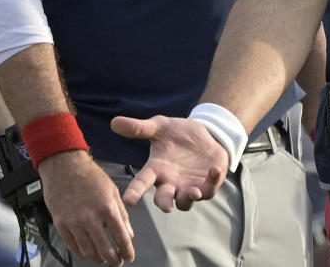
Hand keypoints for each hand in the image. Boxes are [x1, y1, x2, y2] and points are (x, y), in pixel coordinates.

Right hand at [37, 151, 133, 265]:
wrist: (64, 168)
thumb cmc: (90, 177)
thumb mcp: (113, 191)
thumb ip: (122, 214)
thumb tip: (128, 234)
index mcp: (107, 208)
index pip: (121, 237)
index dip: (127, 251)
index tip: (130, 257)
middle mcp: (91, 218)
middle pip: (104, 249)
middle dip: (113, 259)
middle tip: (117, 262)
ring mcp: (74, 223)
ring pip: (88, 251)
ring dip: (98, 258)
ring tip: (104, 259)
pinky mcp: (61, 225)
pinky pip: (72, 246)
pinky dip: (82, 253)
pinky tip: (88, 253)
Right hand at [111, 115, 228, 212]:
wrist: (205, 133)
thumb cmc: (178, 133)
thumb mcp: (160, 127)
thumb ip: (140, 128)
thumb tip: (114, 122)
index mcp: (156, 170)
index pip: (142, 182)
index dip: (135, 192)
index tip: (128, 200)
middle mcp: (170, 183)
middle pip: (164, 199)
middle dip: (164, 203)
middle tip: (166, 206)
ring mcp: (188, 186)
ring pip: (185, 203)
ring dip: (188, 199)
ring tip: (193, 192)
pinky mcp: (207, 185)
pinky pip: (209, 189)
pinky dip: (212, 182)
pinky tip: (215, 169)